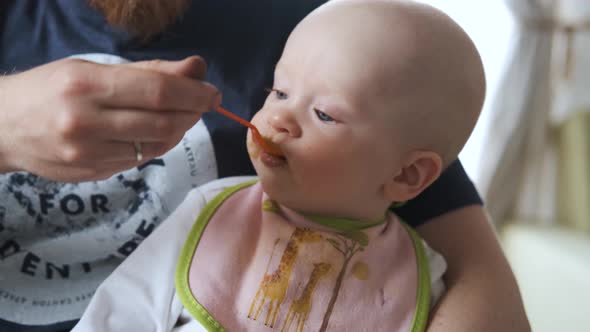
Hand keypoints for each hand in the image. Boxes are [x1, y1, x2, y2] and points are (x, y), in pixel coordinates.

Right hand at [0, 56, 219, 181]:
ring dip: (179, 130)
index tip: (213, 92)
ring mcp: (88, 154)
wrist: (3, 127)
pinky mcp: (92, 174)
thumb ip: (149, 72)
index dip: (194, 93)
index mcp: (86, 86)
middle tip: (203, 103)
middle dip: (193, 113)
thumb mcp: (94, 69)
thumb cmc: (51, 89)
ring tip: (180, 115)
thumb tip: (197, 68)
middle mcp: (86, 123)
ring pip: (157, 146)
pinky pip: (140, 160)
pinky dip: (157, 145)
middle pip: (164, 123)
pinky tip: (154, 132)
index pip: (158, 91)